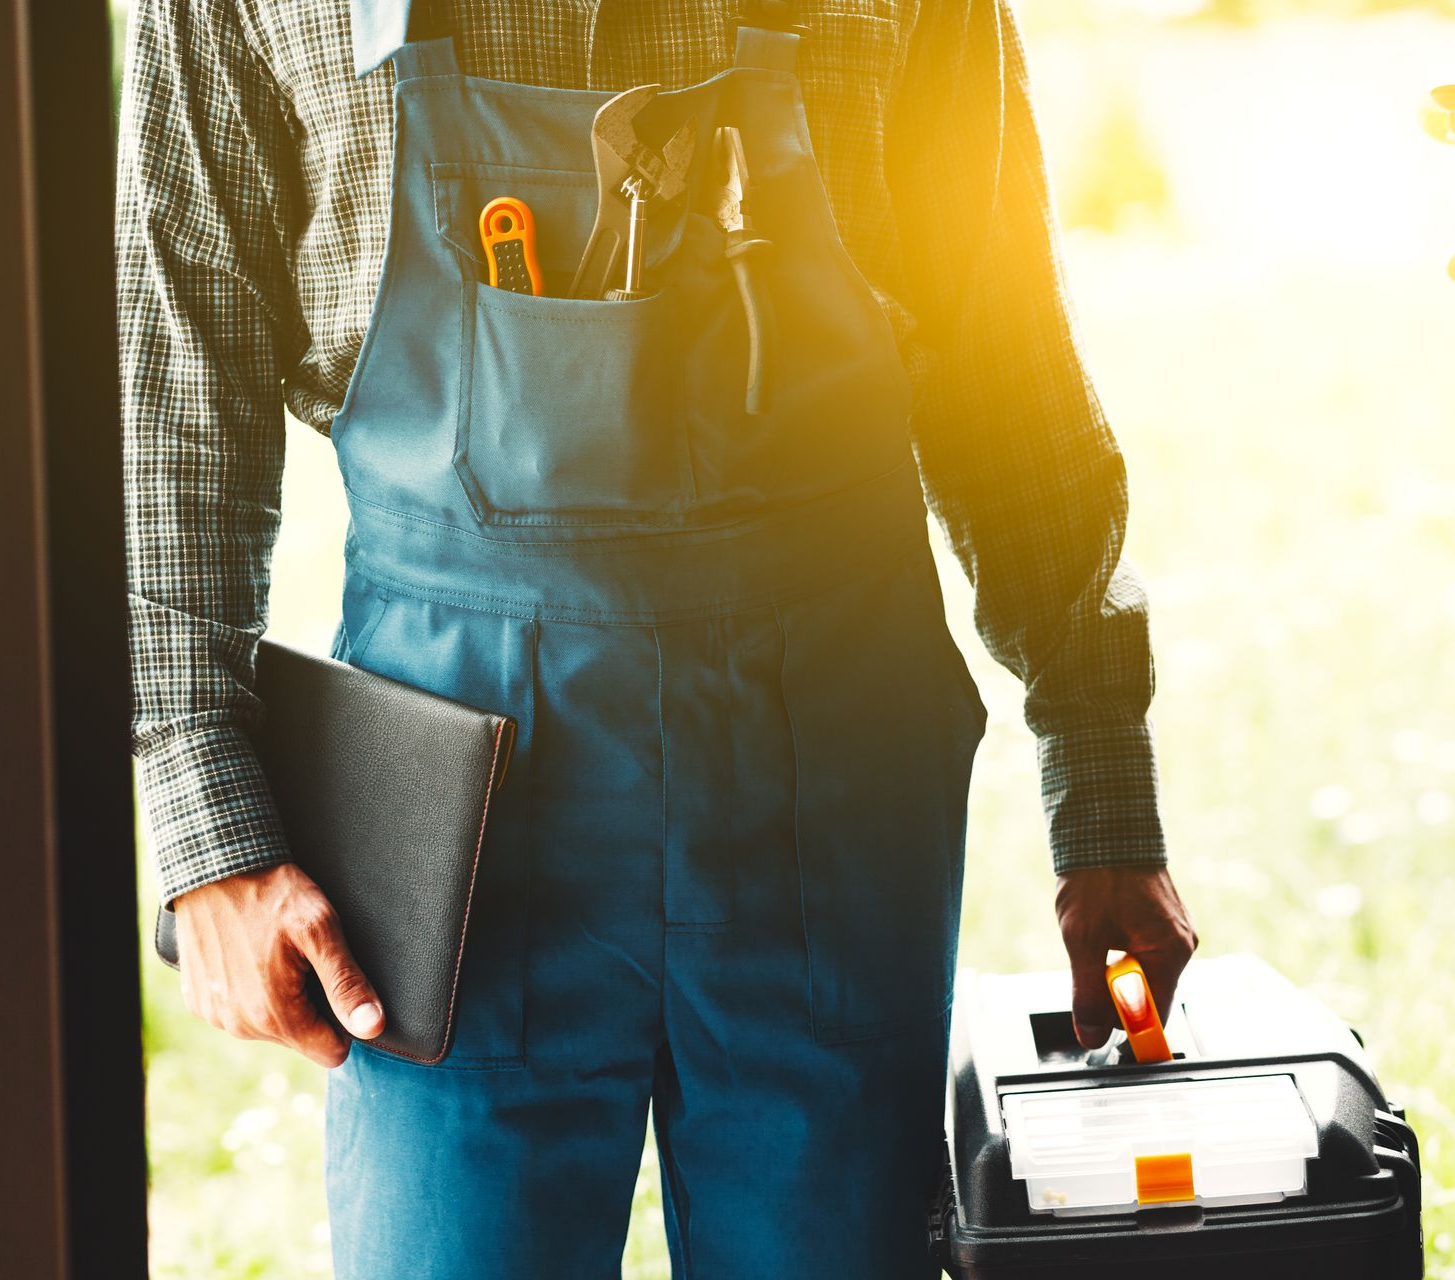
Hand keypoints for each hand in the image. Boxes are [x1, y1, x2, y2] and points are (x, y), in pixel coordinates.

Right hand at [173, 863, 384, 1067]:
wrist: (213, 867)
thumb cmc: (272, 894)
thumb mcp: (321, 930)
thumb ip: (347, 984)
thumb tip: (373, 1028)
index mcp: (275, 1016)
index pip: (331, 1052)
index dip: (343, 1019)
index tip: (336, 982)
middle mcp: (240, 1026)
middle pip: (300, 1038)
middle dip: (311, 1005)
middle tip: (304, 958)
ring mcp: (215, 1015)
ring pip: (269, 1027)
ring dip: (279, 998)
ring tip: (275, 952)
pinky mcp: (198, 1001)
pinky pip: (238, 1012)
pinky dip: (249, 991)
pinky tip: (249, 955)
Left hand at [1055, 866, 1197, 1049]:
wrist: (1105, 828)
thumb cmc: (1096, 878)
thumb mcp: (1082, 940)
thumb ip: (1087, 994)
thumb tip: (1091, 1037)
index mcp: (1171, 954)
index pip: (1154, 1017)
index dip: (1123, 1025)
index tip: (1097, 1020)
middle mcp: (1183, 946)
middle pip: (1148, 996)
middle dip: (1113, 989)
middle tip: (1088, 959)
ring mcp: (1177, 932)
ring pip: (1143, 973)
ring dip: (1113, 966)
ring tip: (1094, 933)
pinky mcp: (1165, 922)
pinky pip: (1144, 953)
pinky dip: (1119, 950)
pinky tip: (1103, 926)